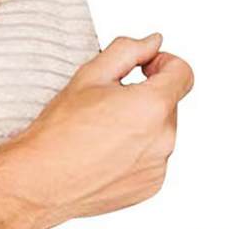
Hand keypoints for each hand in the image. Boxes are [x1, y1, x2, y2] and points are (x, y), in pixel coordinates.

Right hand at [7, 34, 193, 228]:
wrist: (45, 181)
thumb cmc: (61, 131)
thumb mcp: (91, 75)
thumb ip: (128, 50)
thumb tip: (153, 43)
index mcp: (152, 107)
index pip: (183, 74)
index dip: (165, 63)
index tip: (146, 68)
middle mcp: (164, 139)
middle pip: (170, 105)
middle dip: (147, 97)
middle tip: (110, 104)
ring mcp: (160, 166)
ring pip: (161, 133)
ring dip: (142, 126)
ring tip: (105, 132)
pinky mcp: (153, 185)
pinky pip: (154, 159)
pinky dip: (138, 152)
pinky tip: (108, 154)